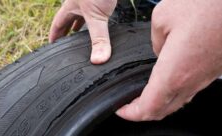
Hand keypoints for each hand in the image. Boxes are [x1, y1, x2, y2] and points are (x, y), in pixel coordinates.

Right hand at [49, 0, 116, 63]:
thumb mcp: (96, 17)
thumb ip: (99, 38)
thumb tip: (97, 60)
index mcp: (71, 7)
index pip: (58, 24)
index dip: (54, 35)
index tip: (52, 46)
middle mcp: (79, 4)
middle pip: (68, 20)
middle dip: (67, 32)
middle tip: (67, 44)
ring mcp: (90, 2)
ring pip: (83, 16)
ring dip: (81, 25)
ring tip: (81, 36)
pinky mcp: (102, 1)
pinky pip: (97, 13)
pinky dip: (97, 19)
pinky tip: (101, 23)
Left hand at [117, 0, 221, 120]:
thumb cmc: (206, 6)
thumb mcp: (163, 17)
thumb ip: (156, 41)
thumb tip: (161, 51)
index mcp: (175, 71)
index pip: (149, 106)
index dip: (132, 113)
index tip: (121, 109)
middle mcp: (191, 80)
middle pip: (163, 110)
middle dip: (143, 112)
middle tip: (129, 106)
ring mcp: (204, 78)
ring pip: (177, 102)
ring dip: (158, 104)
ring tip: (143, 97)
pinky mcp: (212, 70)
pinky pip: (189, 90)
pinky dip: (172, 93)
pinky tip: (166, 84)